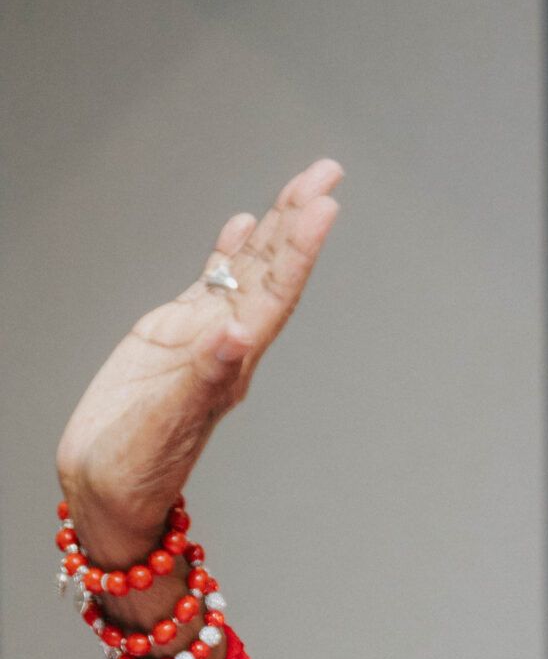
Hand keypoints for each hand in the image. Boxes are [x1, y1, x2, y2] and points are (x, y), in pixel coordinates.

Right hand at [56, 157, 343, 567]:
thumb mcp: (167, 422)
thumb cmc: (136, 466)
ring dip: (275, 228)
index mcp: (232, 360)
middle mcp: (228, 344)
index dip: (300, 248)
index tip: (324, 204)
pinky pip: (211, 283)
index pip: (276, 294)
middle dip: (298, 220)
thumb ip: (204, 377)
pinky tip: (242, 225)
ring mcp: (204, 337)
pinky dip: (229, 252)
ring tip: (302, 184)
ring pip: (247, 270)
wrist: (110, 489)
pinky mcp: (176, 336)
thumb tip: (237, 336)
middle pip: (271, 271)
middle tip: (327, 169)